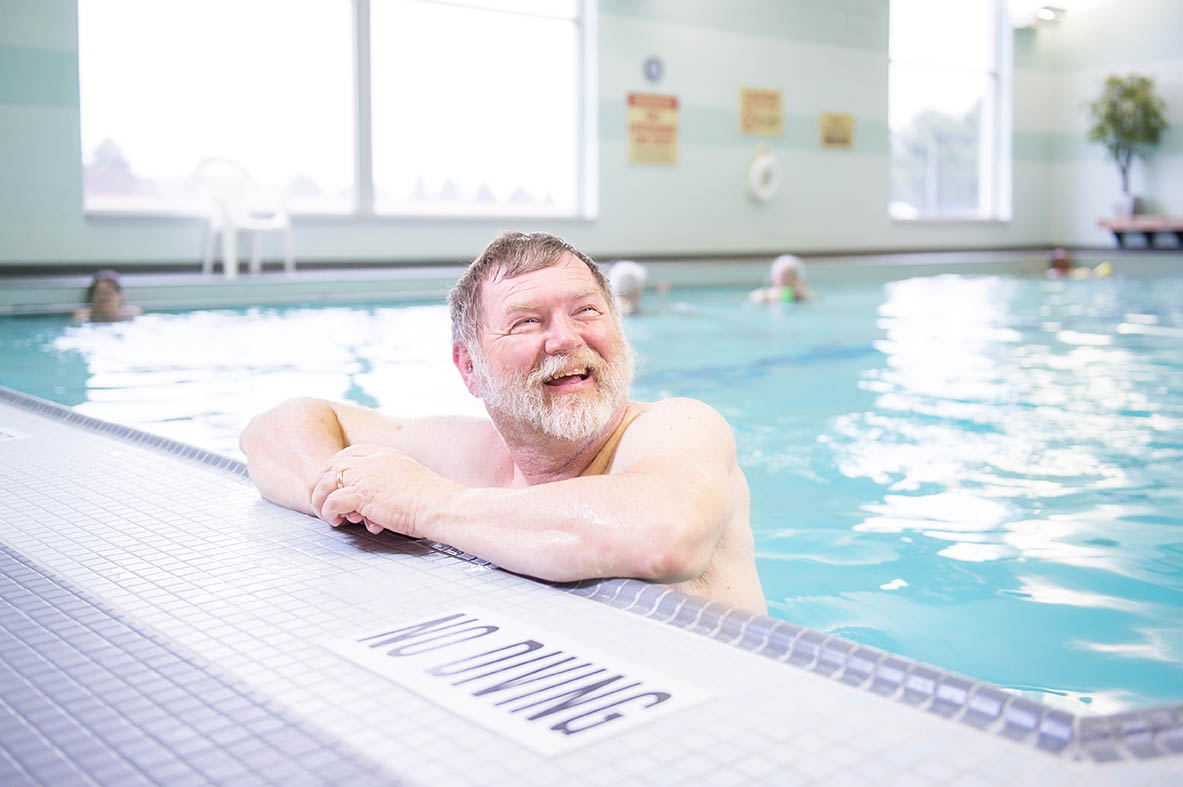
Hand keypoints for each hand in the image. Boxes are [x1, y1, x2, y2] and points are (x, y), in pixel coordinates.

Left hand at [309, 444, 459, 536]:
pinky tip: (337, 520)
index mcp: (383, 453)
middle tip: (325, 504)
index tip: (334, 488)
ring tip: (329, 515)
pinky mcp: (362, 493)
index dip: (335, 472)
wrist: (441, 507)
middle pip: (331, 465)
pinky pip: (332, 501)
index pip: (346, 455)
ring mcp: (366, 475)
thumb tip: (367, 499)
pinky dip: (329, 512)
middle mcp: (372, 459)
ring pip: (326, 481)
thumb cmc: (430, 500)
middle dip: (323, 485)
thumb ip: (385, 480)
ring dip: (322, 500)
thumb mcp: (405, 479)